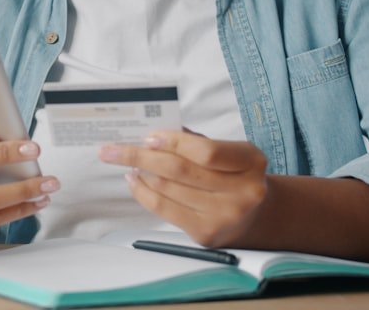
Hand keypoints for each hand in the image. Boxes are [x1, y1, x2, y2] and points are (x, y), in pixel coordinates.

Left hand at [99, 130, 268, 246]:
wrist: (255, 215)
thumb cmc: (233, 175)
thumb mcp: (227, 152)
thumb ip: (194, 141)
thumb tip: (152, 136)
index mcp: (251, 162)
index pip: (205, 151)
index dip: (173, 142)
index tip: (147, 137)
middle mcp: (243, 191)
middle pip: (180, 170)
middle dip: (140, 157)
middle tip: (113, 150)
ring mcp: (224, 215)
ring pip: (167, 189)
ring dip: (140, 173)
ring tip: (127, 163)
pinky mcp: (206, 233)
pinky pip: (164, 209)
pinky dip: (143, 192)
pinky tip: (135, 181)